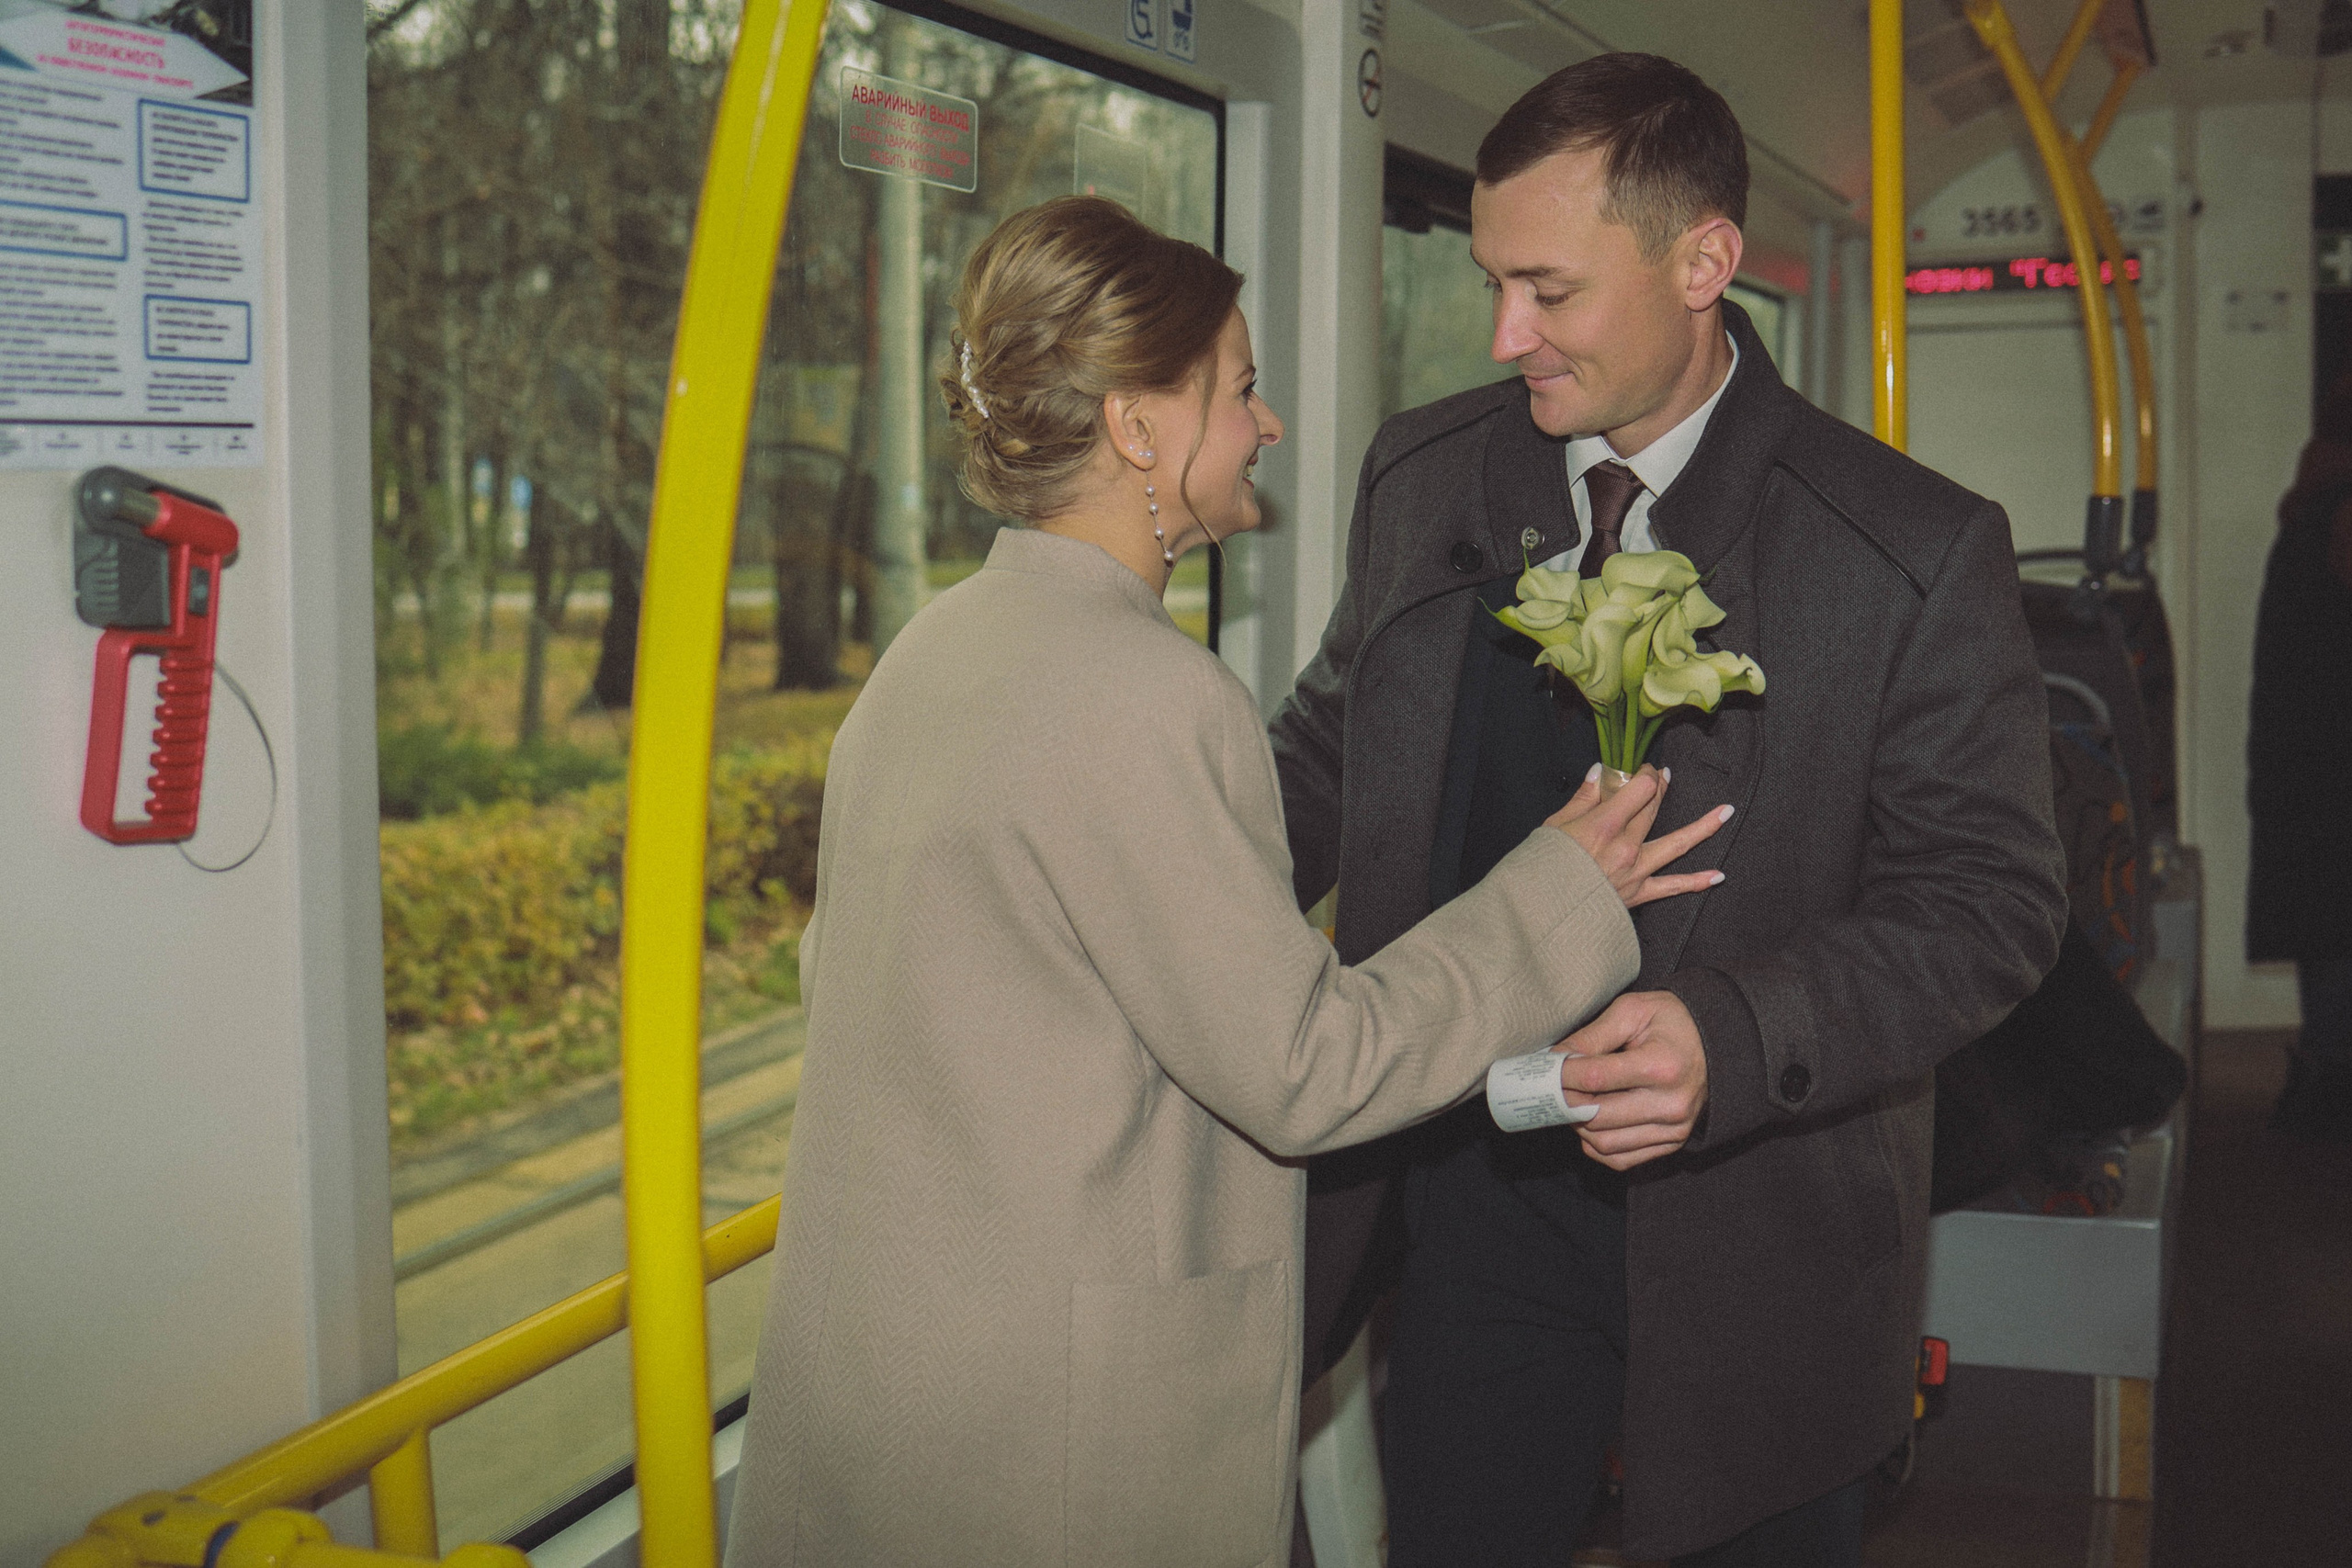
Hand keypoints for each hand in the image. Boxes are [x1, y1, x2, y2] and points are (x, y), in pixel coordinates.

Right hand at [1547, 765, 1733, 908]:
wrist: (1540, 913)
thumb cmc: (1541, 869)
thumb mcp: (1554, 826)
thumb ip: (1582, 798)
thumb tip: (1599, 773)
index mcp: (1603, 825)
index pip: (1640, 789)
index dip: (1646, 774)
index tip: (1642, 770)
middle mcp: (1625, 846)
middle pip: (1654, 809)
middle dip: (1661, 788)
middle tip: (1666, 777)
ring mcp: (1636, 871)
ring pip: (1677, 844)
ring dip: (1704, 827)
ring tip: (1726, 812)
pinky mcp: (1638, 894)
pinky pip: (1673, 887)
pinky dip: (1697, 882)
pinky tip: (1718, 875)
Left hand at [1557, 991, 1707, 1169]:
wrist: (1717, 1044)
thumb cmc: (1672, 1022)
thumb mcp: (1633, 1011)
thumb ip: (1592, 1036)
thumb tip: (1554, 1059)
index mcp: (1663, 1066)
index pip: (1596, 1080)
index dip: (1562, 1076)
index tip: (1546, 1069)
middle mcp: (1671, 1104)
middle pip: (1596, 1117)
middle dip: (1565, 1102)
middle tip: (1553, 1087)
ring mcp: (1673, 1129)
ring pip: (1604, 1143)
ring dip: (1578, 1126)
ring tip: (1573, 1102)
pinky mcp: (1671, 1144)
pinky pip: (1619, 1159)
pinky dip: (1596, 1146)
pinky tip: (1591, 1122)